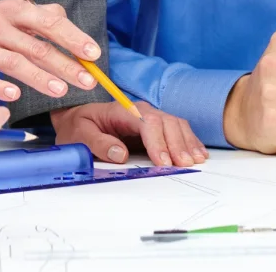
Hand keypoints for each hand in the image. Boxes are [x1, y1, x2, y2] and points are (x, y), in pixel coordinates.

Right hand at [0, 1, 100, 102]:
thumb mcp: (11, 15)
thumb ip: (41, 17)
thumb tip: (69, 23)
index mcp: (13, 11)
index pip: (48, 22)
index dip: (72, 38)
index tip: (92, 54)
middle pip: (35, 46)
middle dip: (63, 64)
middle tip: (86, 80)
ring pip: (12, 62)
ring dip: (39, 77)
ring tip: (60, 90)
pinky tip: (15, 95)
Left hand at [50, 102, 207, 166]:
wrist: (77, 120)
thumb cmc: (78, 127)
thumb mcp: (79, 135)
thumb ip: (98, 143)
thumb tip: (120, 154)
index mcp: (122, 110)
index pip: (147, 122)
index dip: (157, 142)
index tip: (162, 162)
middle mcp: (140, 110)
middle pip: (166, 122)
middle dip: (177, 144)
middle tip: (185, 165)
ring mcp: (150, 117)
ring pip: (176, 125)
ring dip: (187, 143)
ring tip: (195, 161)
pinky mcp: (155, 127)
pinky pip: (177, 130)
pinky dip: (190, 141)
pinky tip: (198, 153)